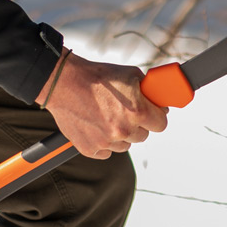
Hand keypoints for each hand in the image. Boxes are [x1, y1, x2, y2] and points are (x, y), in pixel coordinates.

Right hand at [40, 52, 167, 158]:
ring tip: (107, 116)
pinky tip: (96, 125)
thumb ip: (148, 90)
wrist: (65, 83)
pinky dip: (103, 142)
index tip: (152, 113)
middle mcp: (123, 129)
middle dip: (137, 124)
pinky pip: (106, 152)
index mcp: (137, 111)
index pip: (161, 124)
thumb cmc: (97, 77)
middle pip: (143, 136)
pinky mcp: (90, 149)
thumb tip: (159, 99)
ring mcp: (106, 141)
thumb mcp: (131, 74)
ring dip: (120, 134)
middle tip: (125, 111)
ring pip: (125, 145)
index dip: (157, 116)